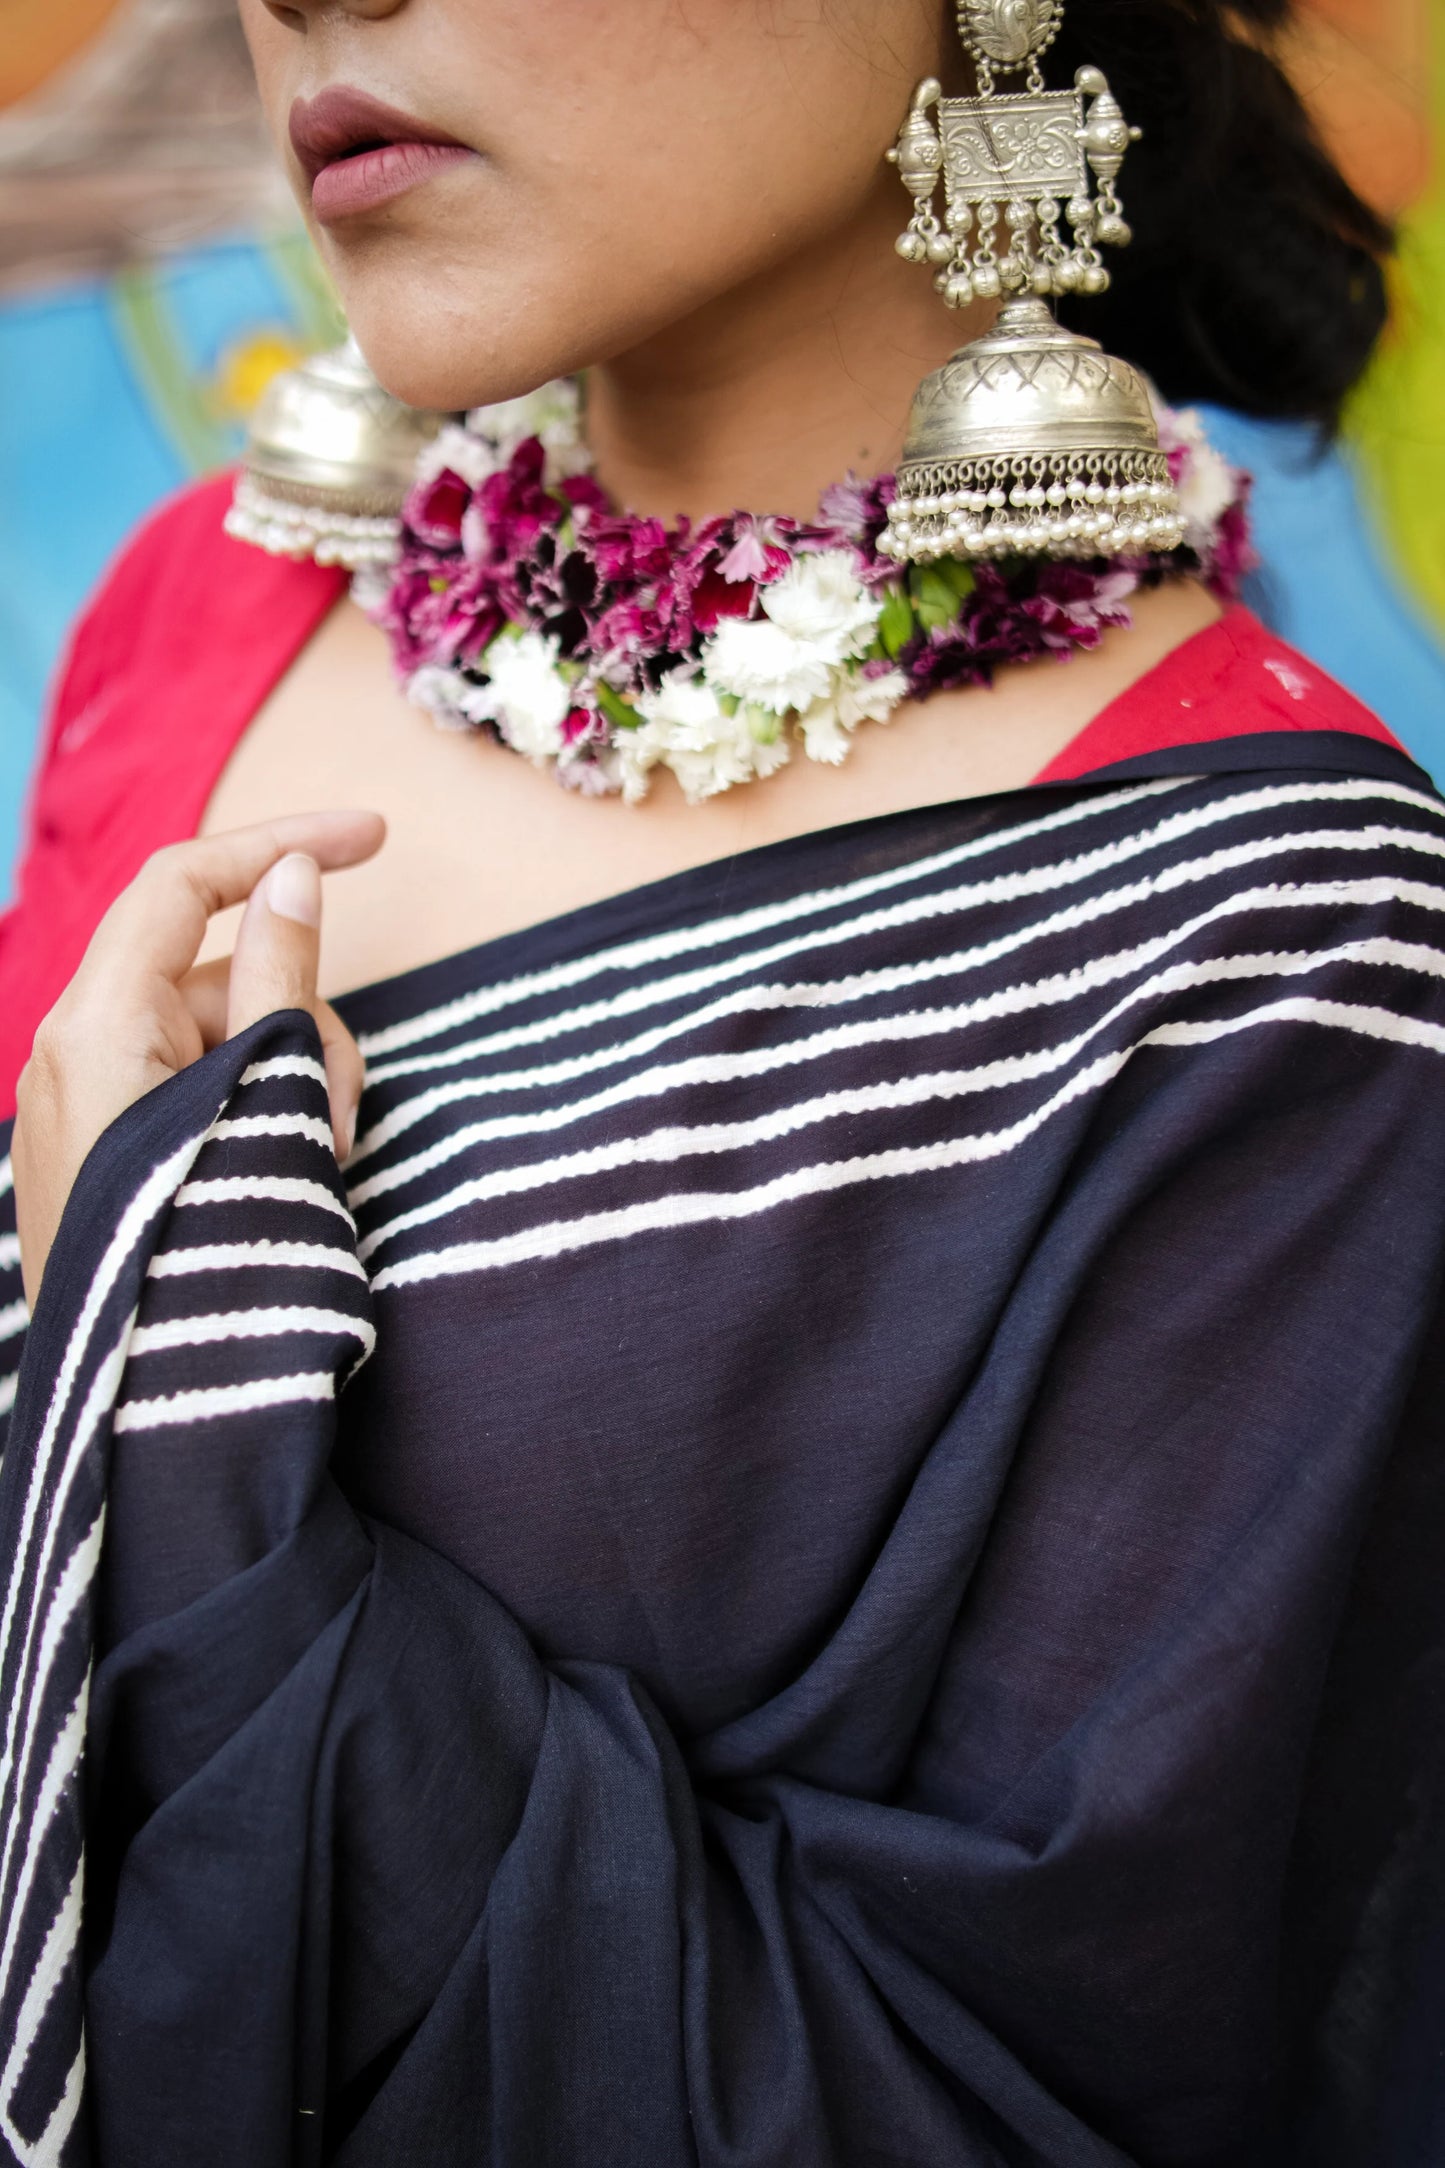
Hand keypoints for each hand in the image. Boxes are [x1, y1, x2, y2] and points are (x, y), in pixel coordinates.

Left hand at [13, 811, 385, 1309]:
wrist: (152, 1419)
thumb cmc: (213, 1256)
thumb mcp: (268, 1099)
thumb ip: (278, 975)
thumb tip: (288, 876)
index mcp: (97, 1022)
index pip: (186, 882)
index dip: (282, 841)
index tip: (376, 838)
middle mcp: (70, 1053)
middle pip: (213, 973)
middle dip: (300, 1019)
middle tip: (340, 1114)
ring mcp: (80, 1110)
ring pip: (214, 1038)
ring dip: (287, 1079)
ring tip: (315, 1168)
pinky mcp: (101, 1158)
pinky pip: (187, 1093)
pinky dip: (248, 1112)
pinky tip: (279, 1180)